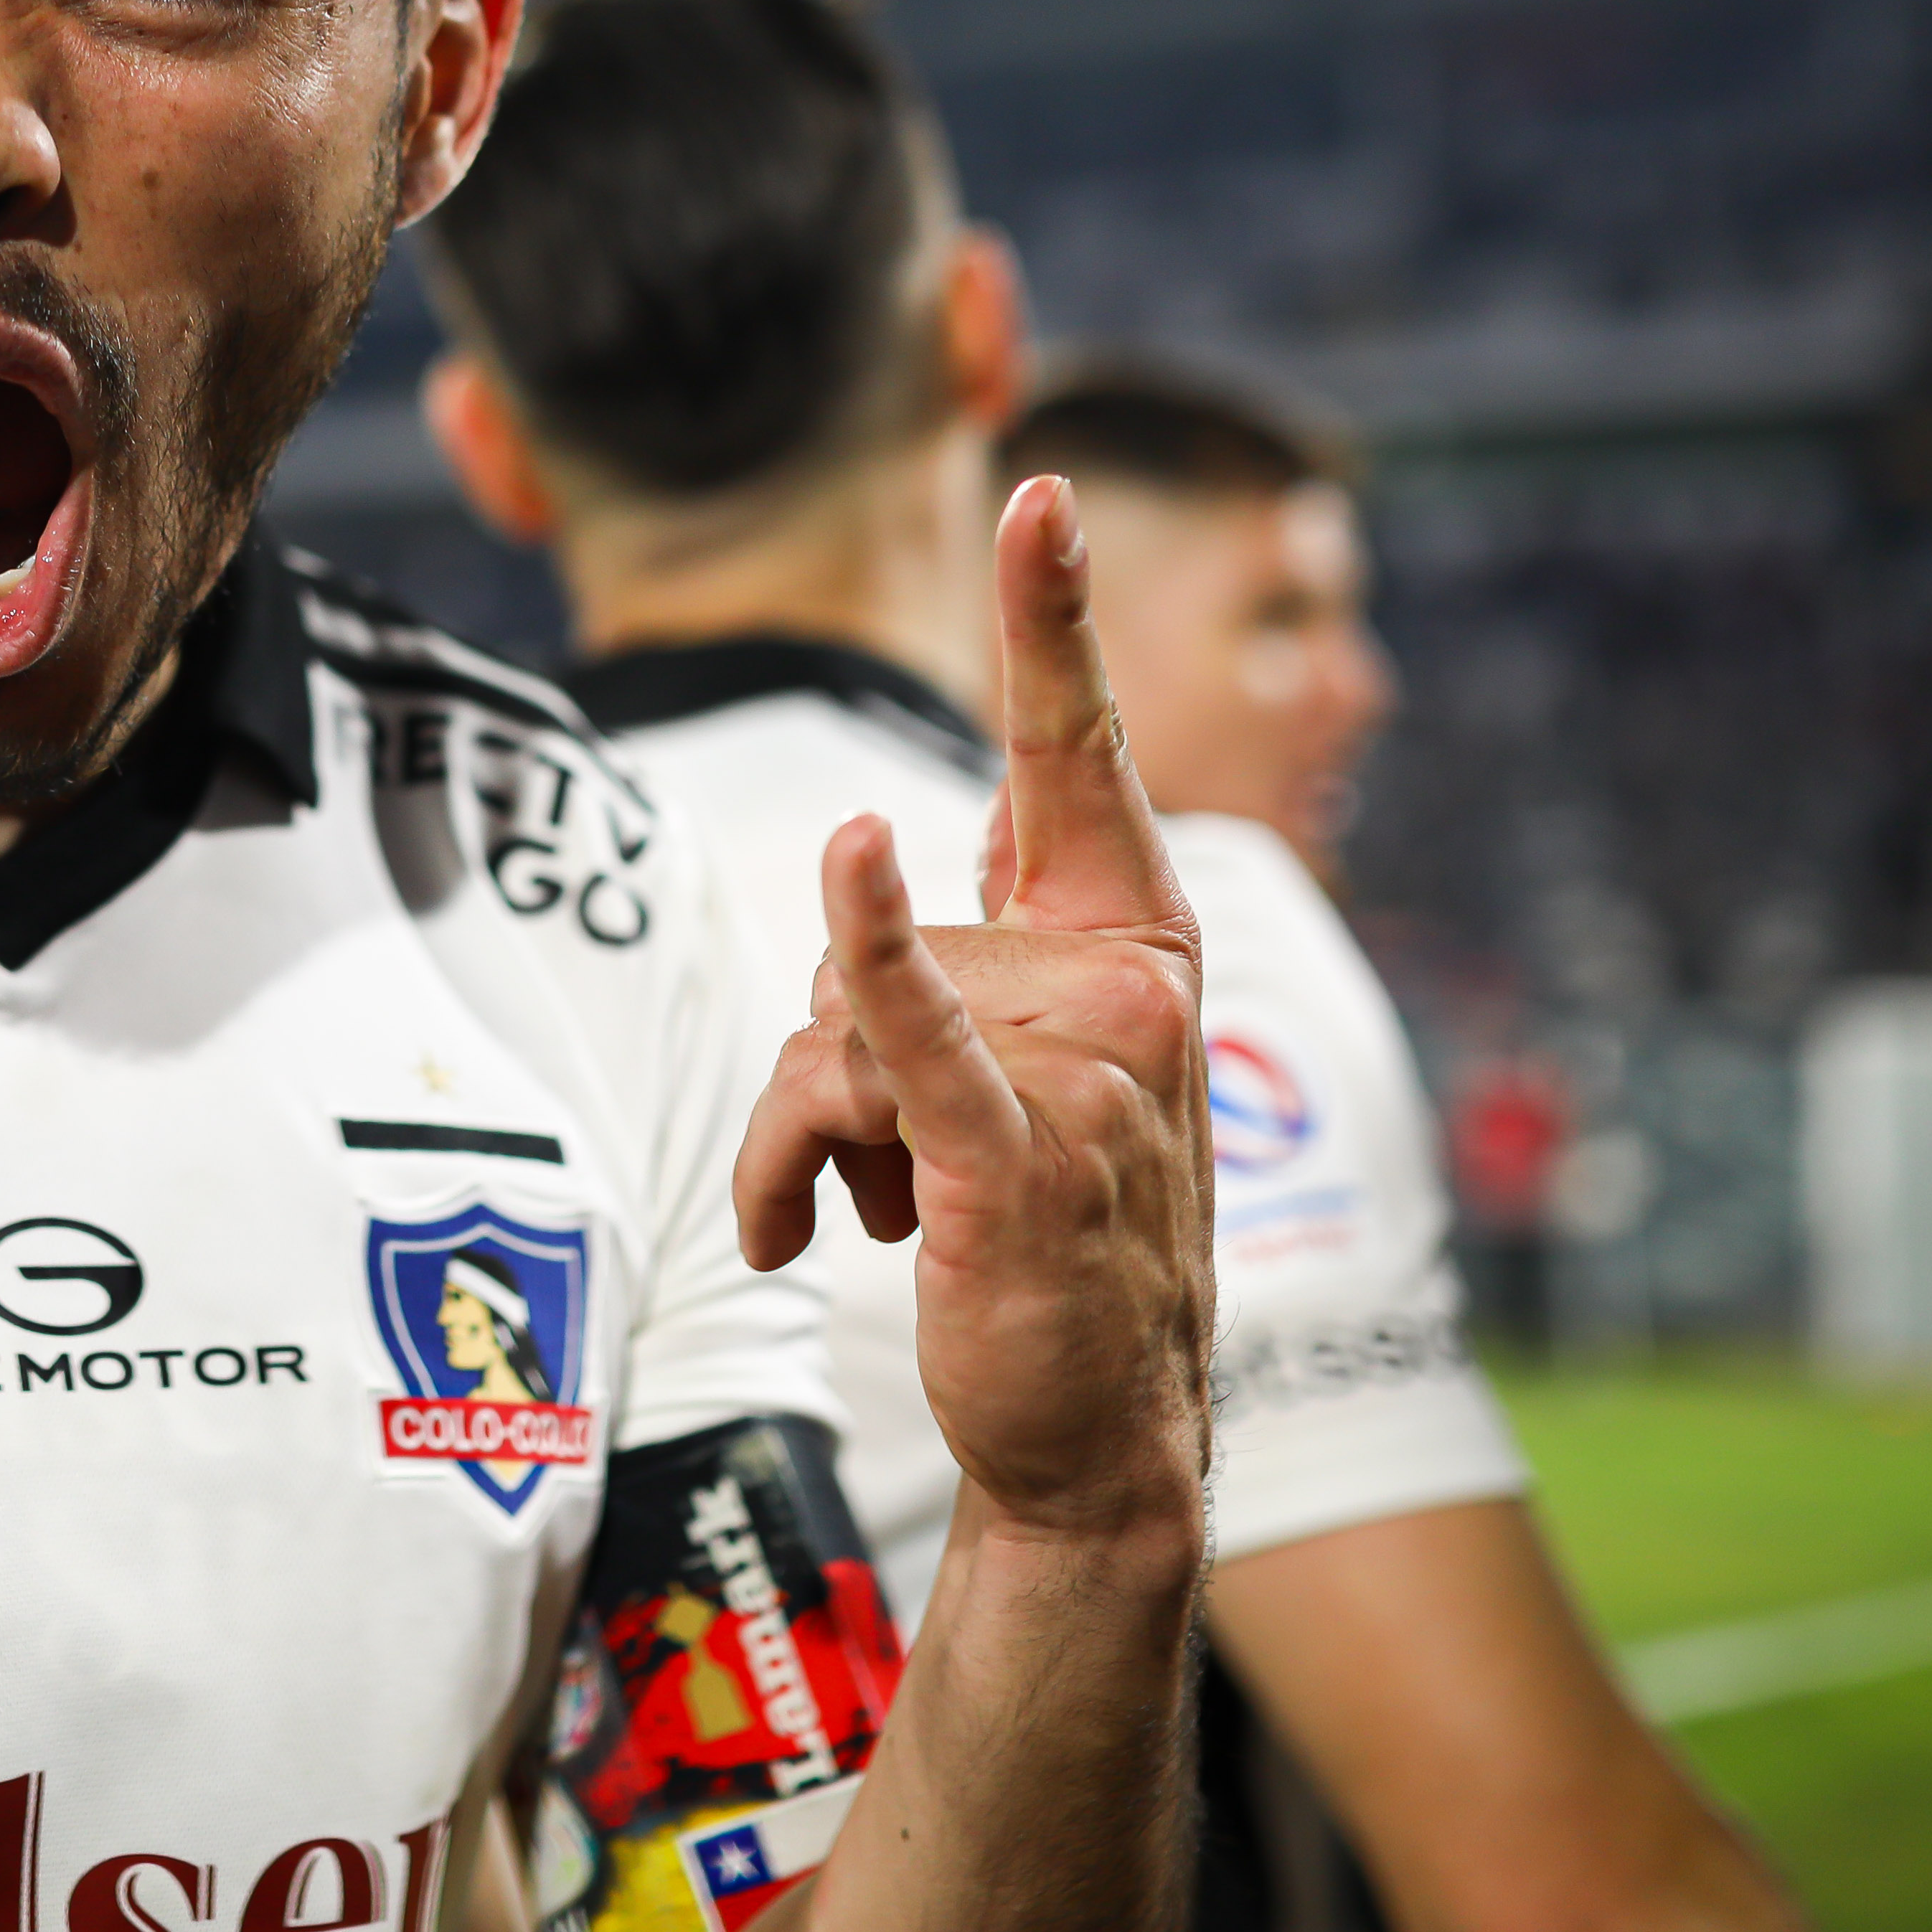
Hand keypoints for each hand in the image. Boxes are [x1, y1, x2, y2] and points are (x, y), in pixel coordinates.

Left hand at [737, 475, 1209, 1545]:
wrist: (1093, 1438)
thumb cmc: (1042, 1249)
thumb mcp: (1011, 1081)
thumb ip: (964, 972)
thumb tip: (864, 906)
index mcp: (1132, 949)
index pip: (1073, 758)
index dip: (1051, 621)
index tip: (1039, 493)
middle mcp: (1126, 987)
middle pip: (865, 945)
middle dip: (821, 1073)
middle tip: (875, 1180)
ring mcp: (1081, 1066)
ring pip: (831, 1030)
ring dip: (799, 1147)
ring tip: (870, 1226)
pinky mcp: (1014, 1152)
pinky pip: (909, 1024)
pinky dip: (871, 945)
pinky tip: (850, 856)